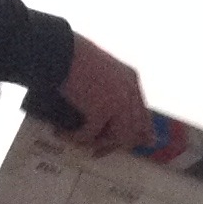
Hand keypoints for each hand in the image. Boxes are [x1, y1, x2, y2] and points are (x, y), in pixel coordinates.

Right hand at [57, 34, 151, 153]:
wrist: (59, 50)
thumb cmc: (73, 57)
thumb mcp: (100, 71)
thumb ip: (108, 89)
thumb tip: (102, 116)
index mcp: (132, 80)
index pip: (143, 113)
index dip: (141, 132)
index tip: (138, 144)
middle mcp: (130, 92)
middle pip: (134, 129)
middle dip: (117, 144)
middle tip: (98, 153)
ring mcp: (118, 101)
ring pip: (117, 137)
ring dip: (97, 143)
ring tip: (79, 142)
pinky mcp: (100, 110)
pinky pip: (90, 134)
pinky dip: (76, 138)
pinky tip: (62, 134)